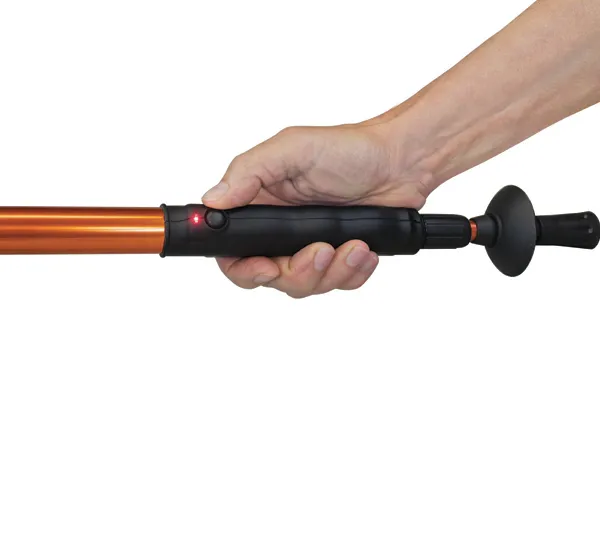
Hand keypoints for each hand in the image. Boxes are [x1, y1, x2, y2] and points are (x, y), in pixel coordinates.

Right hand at [202, 122, 433, 297]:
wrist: (401, 162)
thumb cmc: (349, 149)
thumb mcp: (293, 150)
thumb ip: (249, 173)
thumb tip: (213, 200)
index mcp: (261, 205)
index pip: (233, 252)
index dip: (244, 268)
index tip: (266, 266)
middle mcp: (280, 231)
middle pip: (271, 278)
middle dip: (298, 272)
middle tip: (322, 249)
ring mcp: (309, 247)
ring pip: (306, 285)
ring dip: (331, 271)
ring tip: (354, 245)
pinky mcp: (338, 258)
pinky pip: (337, 284)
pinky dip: (352, 272)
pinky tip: (364, 250)